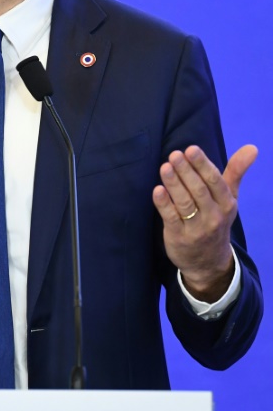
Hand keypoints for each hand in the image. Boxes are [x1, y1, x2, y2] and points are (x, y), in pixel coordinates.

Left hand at [152, 144, 257, 301]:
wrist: (208, 262)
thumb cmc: (217, 219)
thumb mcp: (229, 198)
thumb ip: (236, 171)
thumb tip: (252, 147)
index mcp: (227, 204)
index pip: (215, 181)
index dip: (202, 165)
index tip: (191, 149)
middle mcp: (213, 216)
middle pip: (198, 190)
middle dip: (186, 171)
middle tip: (174, 154)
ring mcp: (196, 229)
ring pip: (184, 203)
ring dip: (174, 184)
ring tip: (165, 167)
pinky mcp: (178, 237)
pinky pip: (171, 218)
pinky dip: (164, 204)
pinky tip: (157, 190)